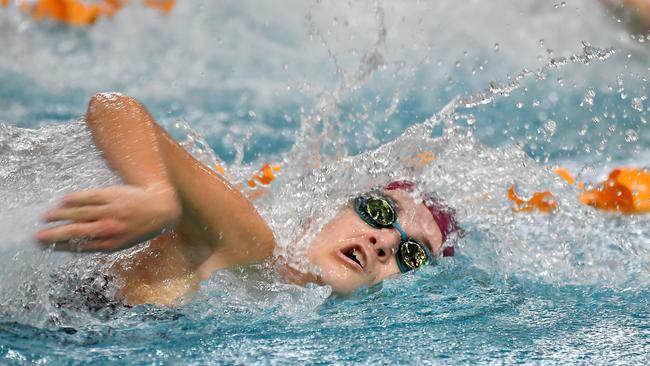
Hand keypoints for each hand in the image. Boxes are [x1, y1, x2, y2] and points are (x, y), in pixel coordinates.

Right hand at [35, 184, 180, 251]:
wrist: (161, 208)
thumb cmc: (140, 227)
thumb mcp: (124, 242)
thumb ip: (102, 243)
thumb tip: (77, 245)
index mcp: (112, 244)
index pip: (80, 246)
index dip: (61, 246)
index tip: (46, 246)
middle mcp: (109, 228)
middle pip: (75, 232)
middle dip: (54, 234)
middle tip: (37, 236)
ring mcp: (110, 211)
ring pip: (79, 213)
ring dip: (60, 215)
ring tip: (45, 217)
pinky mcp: (112, 196)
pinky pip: (89, 197)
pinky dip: (74, 199)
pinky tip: (63, 201)